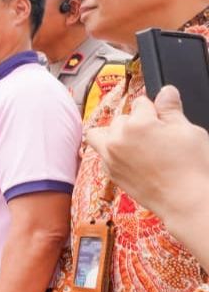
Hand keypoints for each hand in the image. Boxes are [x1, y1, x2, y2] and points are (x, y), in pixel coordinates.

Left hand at [85, 86, 208, 218]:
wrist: (186, 201)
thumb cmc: (191, 166)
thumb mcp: (188, 130)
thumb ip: (171, 109)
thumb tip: (166, 90)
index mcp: (137, 124)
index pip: (141, 102)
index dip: (155, 109)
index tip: (163, 119)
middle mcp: (118, 139)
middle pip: (121, 118)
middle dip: (135, 122)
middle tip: (154, 135)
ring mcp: (111, 158)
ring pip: (100, 134)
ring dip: (113, 134)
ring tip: (134, 142)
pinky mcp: (110, 173)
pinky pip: (102, 155)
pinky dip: (111, 152)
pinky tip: (131, 158)